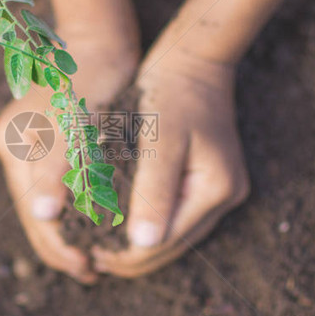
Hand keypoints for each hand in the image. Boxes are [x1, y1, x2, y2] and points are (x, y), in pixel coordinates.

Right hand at [0, 24, 138, 282]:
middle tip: (92, 273)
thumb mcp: (80, 120)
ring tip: (91, 262)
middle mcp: (12, 147)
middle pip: (33, 214)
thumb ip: (61, 163)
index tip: (88, 268)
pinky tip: (88, 230)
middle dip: (60, 247)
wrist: (95, 44)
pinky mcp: (36, 143)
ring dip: (64, 236)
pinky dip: (69, 212)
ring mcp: (21, 145)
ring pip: (41, 207)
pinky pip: (49, 188)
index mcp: (15, 144)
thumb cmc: (95, 78)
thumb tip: (46, 215)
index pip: (35, 210)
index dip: (59, 245)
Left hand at [91, 49, 249, 277]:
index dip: (126, 254)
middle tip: (89, 257)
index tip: (89, 254)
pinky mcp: (210, 182)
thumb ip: (153, 191)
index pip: (165, 241)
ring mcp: (221, 190)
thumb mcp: (158, 139)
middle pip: (173, 246)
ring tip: (99, 247)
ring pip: (175, 235)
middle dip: (131, 256)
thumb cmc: (169, 92)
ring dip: (139, 245)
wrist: (193, 58)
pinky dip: (149, 223)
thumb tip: (142, 244)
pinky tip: (120, 225)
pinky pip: (177, 215)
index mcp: (215, 188)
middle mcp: (225, 196)